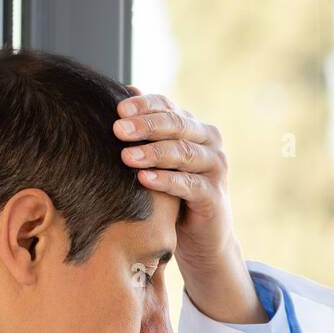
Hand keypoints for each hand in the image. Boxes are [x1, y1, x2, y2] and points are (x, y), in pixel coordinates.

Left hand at [114, 85, 262, 323]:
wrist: (202, 238)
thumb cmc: (173, 196)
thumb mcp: (159, 162)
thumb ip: (147, 133)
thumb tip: (122, 94)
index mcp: (194, 128)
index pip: (168, 107)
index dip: (144, 106)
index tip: (118, 109)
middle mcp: (209, 143)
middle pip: (177, 125)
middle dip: (146, 126)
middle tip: (118, 129)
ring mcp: (215, 169)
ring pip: (184, 153)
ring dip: (153, 153)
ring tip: (126, 156)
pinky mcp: (214, 196)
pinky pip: (190, 185)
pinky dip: (167, 180)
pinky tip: (144, 179)